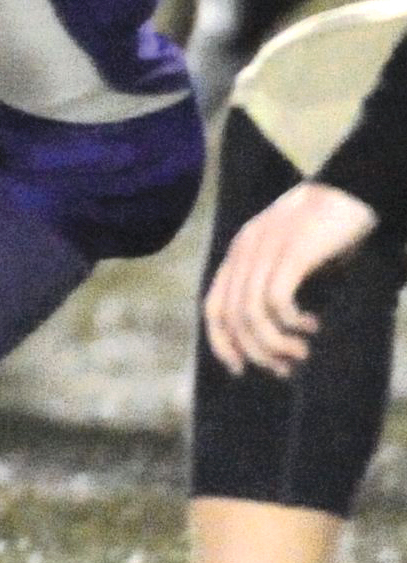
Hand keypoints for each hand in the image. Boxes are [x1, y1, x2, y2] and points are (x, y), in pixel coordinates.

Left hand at [204, 180, 382, 376]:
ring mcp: (264, 250)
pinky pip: (276, 300)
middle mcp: (243, 253)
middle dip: (255, 352)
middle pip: (232, 318)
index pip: (213, 308)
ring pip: (252, 314)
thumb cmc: (325, 232)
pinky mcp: (290, 252)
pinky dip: (290, 321)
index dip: (221, 343)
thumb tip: (278, 336)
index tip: (241, 370)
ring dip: (274, 343)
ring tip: (300, 353)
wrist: (350, 192)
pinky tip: (311, 325)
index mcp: (238, 256)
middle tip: (285, 368)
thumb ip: (277, 287)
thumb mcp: (292, 261)